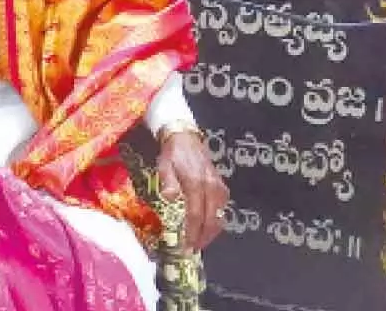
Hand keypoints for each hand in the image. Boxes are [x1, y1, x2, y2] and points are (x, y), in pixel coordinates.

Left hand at [157, 130, 228, 252]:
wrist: (185, 137)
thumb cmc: (172, 153)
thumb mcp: (164, 166)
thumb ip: (168, 183)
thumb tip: (169, 198)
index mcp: (196, 183)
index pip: (196, 215)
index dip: (192, 232)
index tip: (186, 246)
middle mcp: (211, 187)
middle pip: (211, 219)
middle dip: (203, 237)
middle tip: (193, 248)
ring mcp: (218, 186)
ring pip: (219, 215)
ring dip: (211, 231)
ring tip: (200, 241)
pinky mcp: (221, 185)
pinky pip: (222, 207)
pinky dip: (216, 220)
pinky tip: (207, 225)